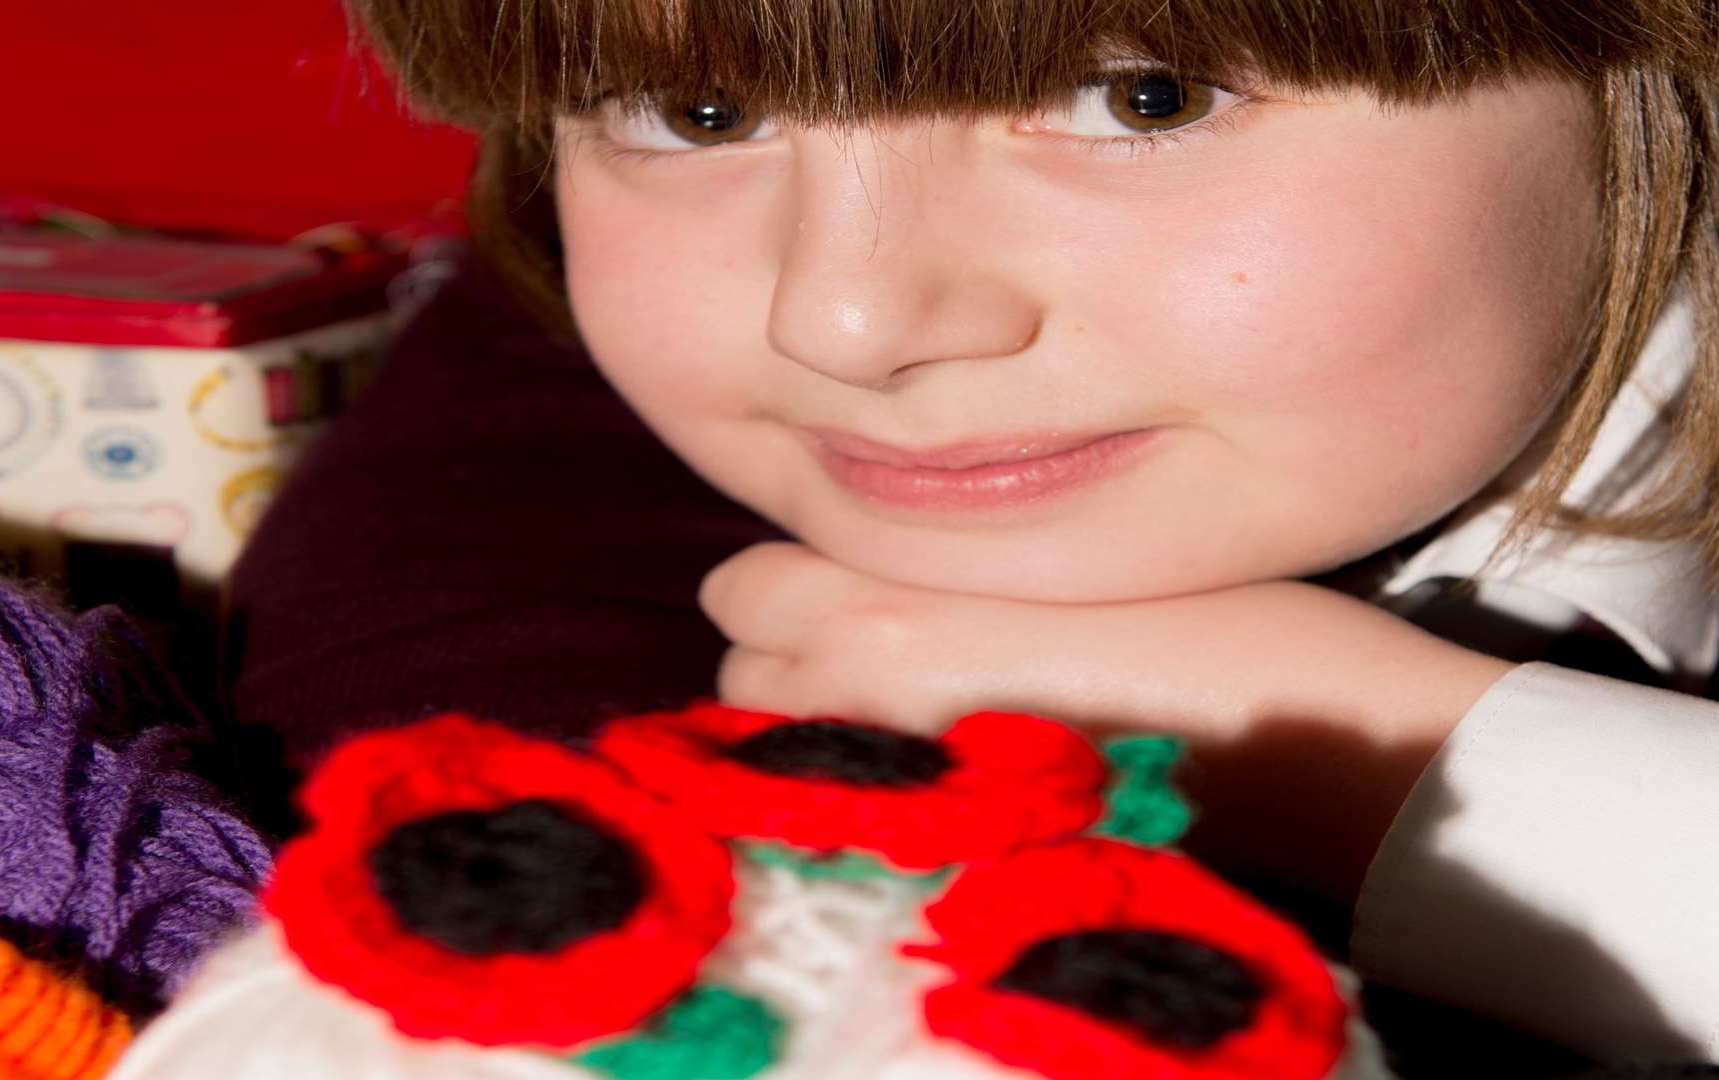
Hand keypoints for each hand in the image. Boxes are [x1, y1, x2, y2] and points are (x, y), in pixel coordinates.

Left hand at [699, 541, 1515, 898]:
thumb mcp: (1082, 552)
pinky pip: (834, 818)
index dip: (792, 588)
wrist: (1337, 773)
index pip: (743, 585)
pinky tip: (949, 790)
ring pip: (778, 753)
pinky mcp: (939, 864)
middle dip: (793, 665)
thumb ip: (949, 557)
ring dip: (818, 735)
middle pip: (744, 676)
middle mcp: (857, 695)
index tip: (851, 591)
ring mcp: (890, 791)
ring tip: (922, 728)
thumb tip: (877, 567)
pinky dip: (860, 799)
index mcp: (888, 601)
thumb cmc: (1235, 636)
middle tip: (889, 663)